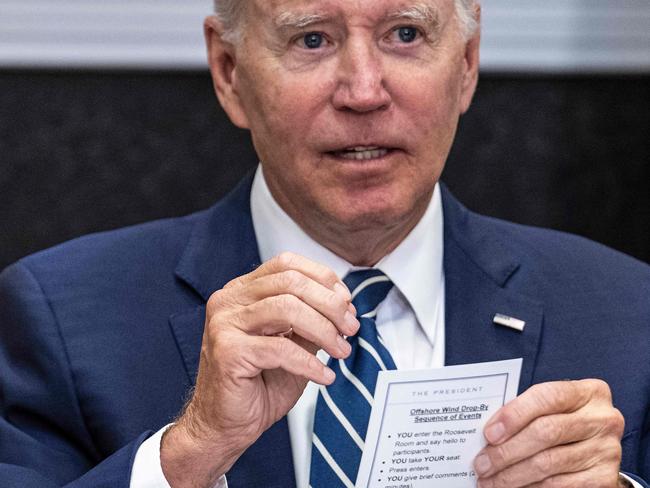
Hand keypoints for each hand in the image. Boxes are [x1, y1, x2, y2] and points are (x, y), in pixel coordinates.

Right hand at [160, 252, 357, 486]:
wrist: (225, 426)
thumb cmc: (257, 385)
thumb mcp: (293, 344)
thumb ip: (311, 321)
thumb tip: (344, 307)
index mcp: (243, 291)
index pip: (286, 264)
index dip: (323, 278)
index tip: (346, 303)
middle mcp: (229, 301)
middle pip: (290, 282)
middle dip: (330, 304)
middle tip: (351, 327)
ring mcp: (224, 324)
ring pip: (286, 308)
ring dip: (323, 330)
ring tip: (340, 350)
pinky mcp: (227, 352)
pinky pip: (279, 348)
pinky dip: (309, 363)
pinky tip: (323, 375)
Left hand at [473, 379, 624, 486]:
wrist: (597, 449)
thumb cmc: (564, 421)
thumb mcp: (552, 408)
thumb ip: (527, 412)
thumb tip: (489, 432)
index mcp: (589, 392)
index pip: (547, 397)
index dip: (514, 414)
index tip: (489, 434)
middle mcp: (603, 419)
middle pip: (546, 432)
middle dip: (507, 451)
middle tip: (482, 464)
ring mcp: (607, 450)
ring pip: (549, 463)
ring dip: (513, 475)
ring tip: (490, 480)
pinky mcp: (604, 478)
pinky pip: (559, 485)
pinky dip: (531, 487)